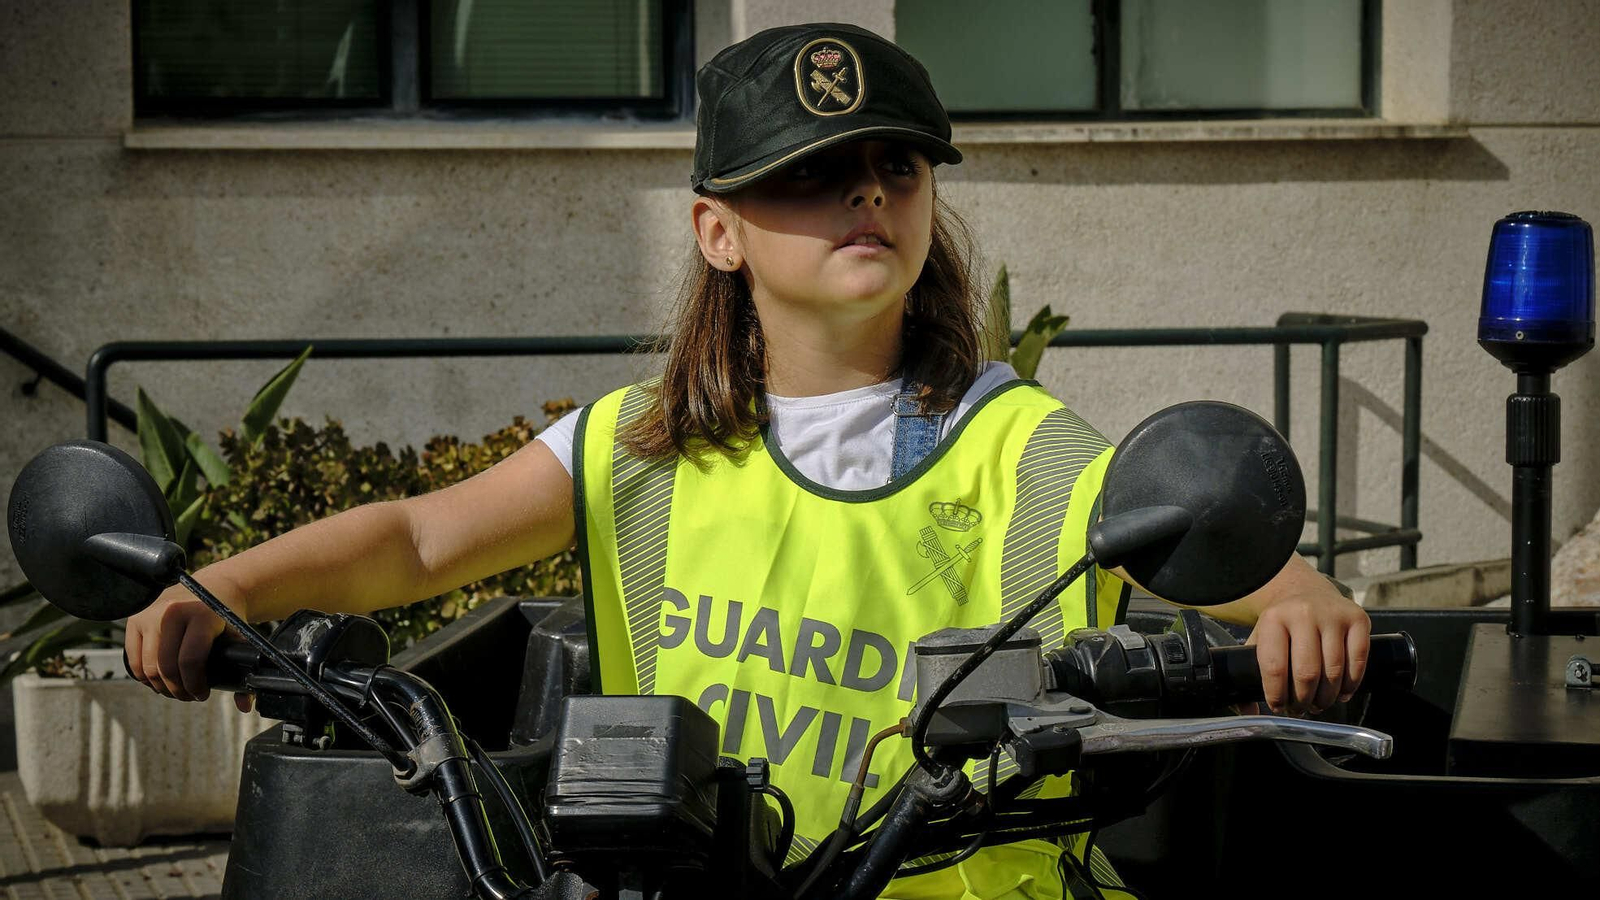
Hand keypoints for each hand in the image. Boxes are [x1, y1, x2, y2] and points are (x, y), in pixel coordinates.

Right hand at [125, 582, 253, 711]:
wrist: (215, 586)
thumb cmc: (227, 616)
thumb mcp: (240, 637)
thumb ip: (243, 669)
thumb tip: (245, 706)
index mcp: (201, 614)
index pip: (190, 660)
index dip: (196, 685)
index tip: (203, 694)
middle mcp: (172, 611)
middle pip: (166, 667)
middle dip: (178, 690)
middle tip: (189, 696)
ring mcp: (150, 614)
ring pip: (148, 667)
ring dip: (161, 686)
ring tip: (176, 689)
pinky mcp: (135, 618)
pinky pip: (133, 659)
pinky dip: (145, 676)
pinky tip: (160, 680)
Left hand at [1246, 572, 1369, 716]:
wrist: (1306, 590)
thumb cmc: (1282, 624)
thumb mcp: (1259, 637)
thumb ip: (1250, 670)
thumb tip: (1248, 710)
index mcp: (1273, 619)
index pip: (1274, 667)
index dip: (1277, 695)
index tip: (1278, 707)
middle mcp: (1303, 613)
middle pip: (1307, 673)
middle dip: (1303, 700)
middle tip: (1301, 710)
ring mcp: (1333, 615)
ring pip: (1334, 671)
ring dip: (1326, 697)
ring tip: (1318, 704)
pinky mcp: (1358, 619)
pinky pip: (1358, 661)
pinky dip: (1351, 684)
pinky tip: (1341, 693)